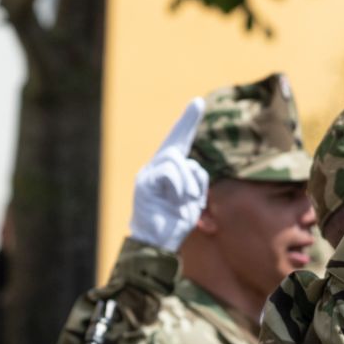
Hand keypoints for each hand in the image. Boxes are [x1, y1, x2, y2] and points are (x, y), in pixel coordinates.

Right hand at [129, 99, 209, 251]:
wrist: (156, 242)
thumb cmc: (175, 222)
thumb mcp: (192, 198)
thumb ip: (193, 179)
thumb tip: (194, 168)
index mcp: (169, 170)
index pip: (179, 140)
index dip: (187, 121)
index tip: (198, 101)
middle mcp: (156, 167)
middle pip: (176, 144)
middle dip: (188, 138)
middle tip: (190, 185)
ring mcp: (148, 174)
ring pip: (176, 159)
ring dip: (189, 182)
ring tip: (186, 200)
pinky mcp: (145, 182)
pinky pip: (168, 171)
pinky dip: (179, 185)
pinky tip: (177, 200)